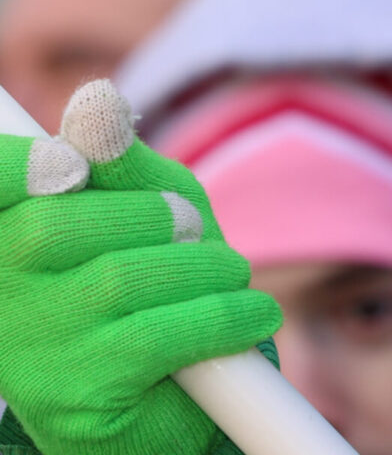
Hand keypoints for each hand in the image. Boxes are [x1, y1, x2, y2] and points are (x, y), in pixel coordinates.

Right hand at [0, 80, 280, 454]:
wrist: (172, 404)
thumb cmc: (156, 285)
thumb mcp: (146, 210)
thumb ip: (124, 165)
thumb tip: (97, 103)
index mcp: (6, 231)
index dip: (18, 166)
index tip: (65, 163)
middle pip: (59, 225)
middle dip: (154, 218)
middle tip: (194, 233)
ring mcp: (29, 345)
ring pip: (120, 278)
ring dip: (204, 269)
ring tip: (231, 276)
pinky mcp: (76, 393)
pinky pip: (158, 334)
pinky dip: (224, 316)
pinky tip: (251, 316)